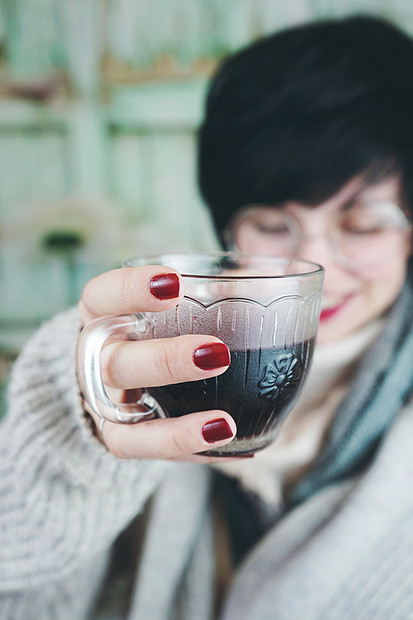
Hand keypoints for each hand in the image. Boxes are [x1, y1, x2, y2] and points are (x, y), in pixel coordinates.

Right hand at [78, 265, 237, 461]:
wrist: (121, 377)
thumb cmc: (155, 329)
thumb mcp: (168, 305)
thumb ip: (212, 293)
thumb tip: (289, 284)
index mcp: (102, 316)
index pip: (102, 296)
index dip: (131, 289)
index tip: (176, 283)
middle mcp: (95, 359)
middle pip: (115, 362)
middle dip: (166, 360)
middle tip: (217, 353)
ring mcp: (103, 401)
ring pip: (124, 415)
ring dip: (174, 420)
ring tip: (225, 421)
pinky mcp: (118, 435)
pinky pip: (142, 448)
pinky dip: (182, 446)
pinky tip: (225, 440)